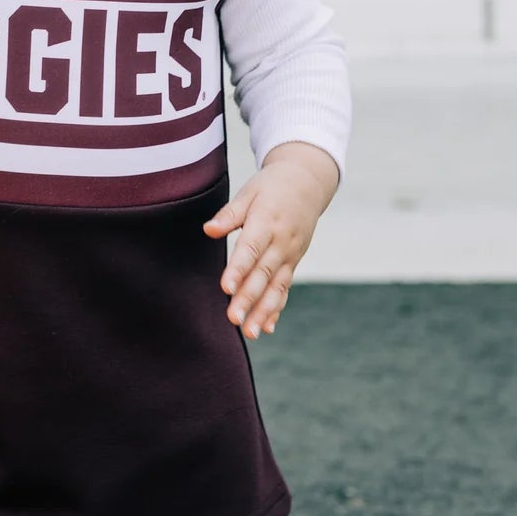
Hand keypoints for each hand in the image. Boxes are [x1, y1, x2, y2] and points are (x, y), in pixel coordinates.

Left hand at [202, 144, 338, 339]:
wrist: (308, 183)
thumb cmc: (271, 187)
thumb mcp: (249, 192)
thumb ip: (229, 214)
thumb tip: (209, 230)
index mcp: (267, 222)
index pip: (250, 249)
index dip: (238, 270)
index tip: (226, 288)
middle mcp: (281, 242)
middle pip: (263, 274)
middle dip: (248, 299)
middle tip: (233, 319)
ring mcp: (290, 255)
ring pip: (276, 287)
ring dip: (263, 311)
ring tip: (250, 332)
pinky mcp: (293, 262)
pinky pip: (284, 288)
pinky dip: (276, 308)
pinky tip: (267, 327)